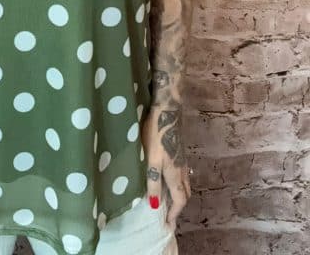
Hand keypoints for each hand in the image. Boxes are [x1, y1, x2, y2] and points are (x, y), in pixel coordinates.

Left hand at [141, 105, 191, 231]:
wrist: (167, 110)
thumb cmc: (156, 135)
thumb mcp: (151, 160)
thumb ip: (152, 182)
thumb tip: (154, 205)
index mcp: (175, 174)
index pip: (179, 200)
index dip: (174, 214)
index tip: (169, 224)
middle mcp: (182, 170)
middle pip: (185, 193)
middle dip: (179, 206)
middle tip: (169, 214)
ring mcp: (182, 160)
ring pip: (184, 183)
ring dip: (179, 194)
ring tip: (168, 199)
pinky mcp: (180, 151)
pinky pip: (182, 174)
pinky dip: (177, 183)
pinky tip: (167, 178)